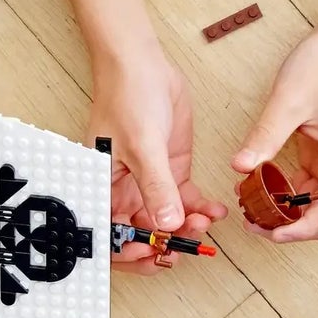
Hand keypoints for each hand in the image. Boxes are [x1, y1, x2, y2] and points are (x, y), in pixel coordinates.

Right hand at [89, 42, 225, 270]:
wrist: (143, 65)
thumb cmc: (126, 98)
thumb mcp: (142, 145)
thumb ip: (155, 187)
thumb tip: (166, 224)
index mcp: (103, 190)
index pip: (110, 236)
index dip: (128, 253)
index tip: (152, 253)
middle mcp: (124, 192)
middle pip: (141, 235)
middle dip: (162, 246)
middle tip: (184, 247)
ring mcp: (150, 183)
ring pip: (167, 222)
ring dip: (185, 229)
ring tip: (204, 223)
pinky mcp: (171, 171)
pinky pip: (186, 201)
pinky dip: (201, 210)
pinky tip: (215, 211)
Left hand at [232, 16, 317, 241]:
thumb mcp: (288, 101)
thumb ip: (265, 137)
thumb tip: (241, 166)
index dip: (299, 230)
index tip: (270, 233)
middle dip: (294, 228)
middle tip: (257, 226)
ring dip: (292, 213)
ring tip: (256, 209)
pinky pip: (313, 185)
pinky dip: (291, 194)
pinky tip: (266, 188)